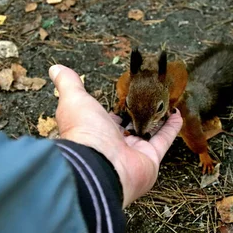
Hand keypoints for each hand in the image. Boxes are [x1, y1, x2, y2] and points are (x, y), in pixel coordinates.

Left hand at [49, 65, 182, 206]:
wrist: (99, 164)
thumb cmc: (84, 132)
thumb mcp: (74, 100)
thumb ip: (68, 84)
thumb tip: (55, 68)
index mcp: (96, 132)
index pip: (108, 120)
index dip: (116, 109)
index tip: (125, 96)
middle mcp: (114, 145)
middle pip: (130, 128)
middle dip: (139, 114)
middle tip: (150, 98)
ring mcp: (133, 153)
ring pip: (148, 133)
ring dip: (158, 119)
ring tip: (166, 104)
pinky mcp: (151, 158)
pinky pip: (163, 140)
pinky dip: (171, 127)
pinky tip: (177, 114)